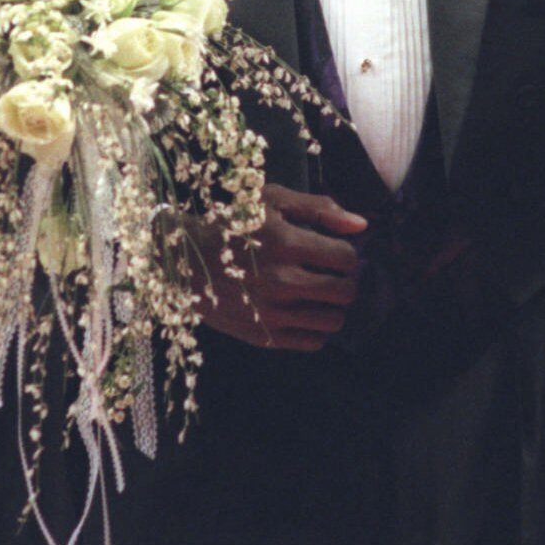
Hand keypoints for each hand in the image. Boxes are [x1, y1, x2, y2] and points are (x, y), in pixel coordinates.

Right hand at [193, 183, 365, 351]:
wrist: (182, 258)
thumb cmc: (232, 222)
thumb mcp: (272, 202)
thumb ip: (319, 209)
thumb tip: (362, 225)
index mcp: (286, 243)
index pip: (346, 258)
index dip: (345, 253)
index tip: (332, 251)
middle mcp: (281, 282)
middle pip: (345, 292)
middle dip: (343, 280)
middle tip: (329, 273)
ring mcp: (271, 313)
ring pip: (333, 321)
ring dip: (332, 306)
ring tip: (317, 293)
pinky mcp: (262, 336)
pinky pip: (311, 342)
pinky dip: (314, 328)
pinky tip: (301, 310)